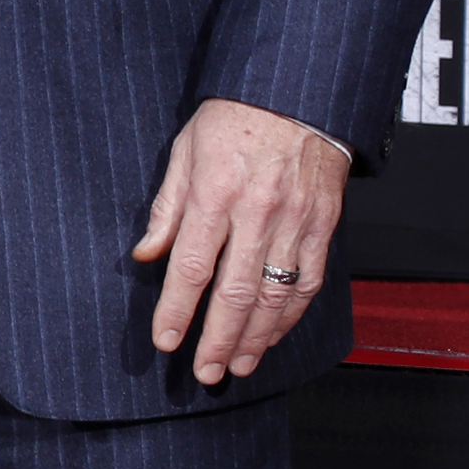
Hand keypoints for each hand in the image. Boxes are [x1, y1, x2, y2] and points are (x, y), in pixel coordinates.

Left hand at [131, 95, 350, 384]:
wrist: (298, 95)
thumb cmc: (234, 118)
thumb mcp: (185, 150)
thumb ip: (167, 208)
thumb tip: (145, 254)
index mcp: (216, 193)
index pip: (192, 267)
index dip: (178, 310)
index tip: (167, 340)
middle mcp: (258, 214)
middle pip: (235, 293)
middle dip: (217, 339)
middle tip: (204, 372)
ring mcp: (296, 224)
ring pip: (276, 297)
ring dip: (255, 338)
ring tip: (236, 365)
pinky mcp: (323, 227)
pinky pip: (309, 283)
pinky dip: (290, 316)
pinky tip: (272, 335)